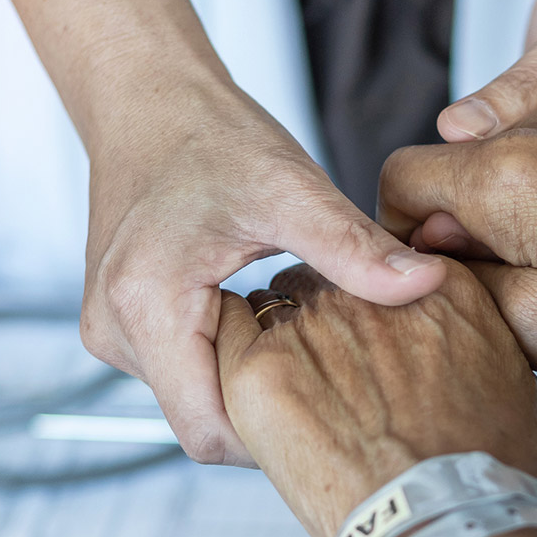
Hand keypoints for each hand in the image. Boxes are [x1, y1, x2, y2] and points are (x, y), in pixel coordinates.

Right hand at [81, 86, 445, 464]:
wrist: (149, 101)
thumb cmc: (214, 136)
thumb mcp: (292, 189)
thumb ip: (354, 246)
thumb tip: (426, 282)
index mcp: (147, 305)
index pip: (210, 431)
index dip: (278, 436)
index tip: (341, 413)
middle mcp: (113, 330)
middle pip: (204, 423)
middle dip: (272, 411)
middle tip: (340, 383)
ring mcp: (111, 331)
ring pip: (195, 400)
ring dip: (250, 384)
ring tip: (306, 345)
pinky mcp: (122, 326)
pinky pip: (183, 372)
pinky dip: (229, 361)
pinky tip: (269, 327)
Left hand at [213, 259, 536, 536]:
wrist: (446, 529)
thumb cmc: (488, 479)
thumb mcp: (514, 393)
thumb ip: (477, 352)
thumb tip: (462, 362)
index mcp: (439, 287)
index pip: (383, 273)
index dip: (374, 316)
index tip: (374, 353)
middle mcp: (372, 290)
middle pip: (325, 287)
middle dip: (323, 329)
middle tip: (333, 390)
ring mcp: (313, 324)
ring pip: (272, 311)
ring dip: (278, 348)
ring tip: (296, 409)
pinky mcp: (261, 367)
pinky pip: (226, 340)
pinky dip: (229, 363)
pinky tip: (255, 402)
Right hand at [394, 87, 536, 384]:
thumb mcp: (535, 326)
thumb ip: (463, 282)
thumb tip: (432, 258)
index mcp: (506, 174)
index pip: (402, 178)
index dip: (403, 230)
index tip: (437, 269)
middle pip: (464, 165)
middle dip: (468, 220)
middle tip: (513, 282)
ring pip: (522, 153)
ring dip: (524, 203)